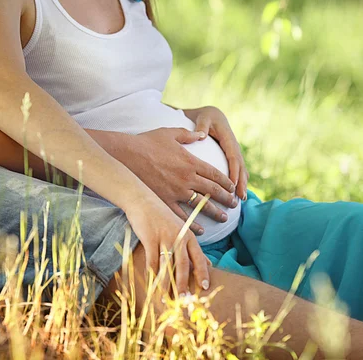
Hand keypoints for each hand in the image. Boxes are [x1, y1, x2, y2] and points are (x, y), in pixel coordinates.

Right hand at [123, 128, 237, 234]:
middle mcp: (187, 178)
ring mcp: (176, 191)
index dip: (226, 182)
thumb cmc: (148, 142)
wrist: (127, 155)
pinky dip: (193, 223)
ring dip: (215, 212)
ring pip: (202, 204)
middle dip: (226, 198)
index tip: (233, 188)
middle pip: (213, 190)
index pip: (215, 174)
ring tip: (225, 217)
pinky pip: (182, 215)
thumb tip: (202, 134)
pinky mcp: (164, 200)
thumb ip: (188, 135)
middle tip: (235, 204)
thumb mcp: (170, 133)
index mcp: (191, 162)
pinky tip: (201, 230)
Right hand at [124, 196, 210, 295]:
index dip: (202, 273)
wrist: (142, 200)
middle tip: (184, 300)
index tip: (205, 287)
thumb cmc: (161, 217)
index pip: (199, 257)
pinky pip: (152, 260)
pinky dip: (151, 274)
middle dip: (184, 284)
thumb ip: (193, 247)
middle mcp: (179, 236)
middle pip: (184, 264)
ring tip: (165, 298)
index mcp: (188, 235)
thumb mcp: (181, 229)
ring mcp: (164, 237)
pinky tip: (150, 284)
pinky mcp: (149, 238)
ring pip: (167, 265)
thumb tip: (208, 264)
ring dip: (166, 284)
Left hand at [184, 106, 248, 200]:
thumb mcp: (203, 118)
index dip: (234, 171)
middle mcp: (233, 146)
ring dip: (242, 184)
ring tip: (241, 199)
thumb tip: (201, 136)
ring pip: (241, 169)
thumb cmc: (205, 117)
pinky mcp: (231, 155)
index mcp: (228, 138)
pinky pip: (237, 169)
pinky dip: (239, 180)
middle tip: (240, 197)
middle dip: (241, 182)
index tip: (232, 184)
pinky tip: (237, 193)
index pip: (233, 157)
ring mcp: (234, 151)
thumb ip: (201, 126)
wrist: (211, 114)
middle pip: (240, 166)